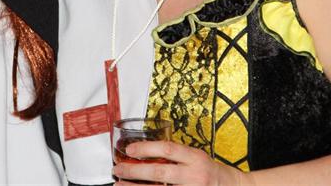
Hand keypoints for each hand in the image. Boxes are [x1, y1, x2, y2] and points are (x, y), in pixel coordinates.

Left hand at [112, 140, 249, 185]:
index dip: (147, 148)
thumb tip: (145, 153)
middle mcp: (194, 176)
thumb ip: (176, 156)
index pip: (168, 149)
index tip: (130, 149)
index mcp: (195, 158)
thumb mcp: (196, 157)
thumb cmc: (211, 172)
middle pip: (160, 173)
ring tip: (119, 184)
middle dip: (135, 171)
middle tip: (118, 169)